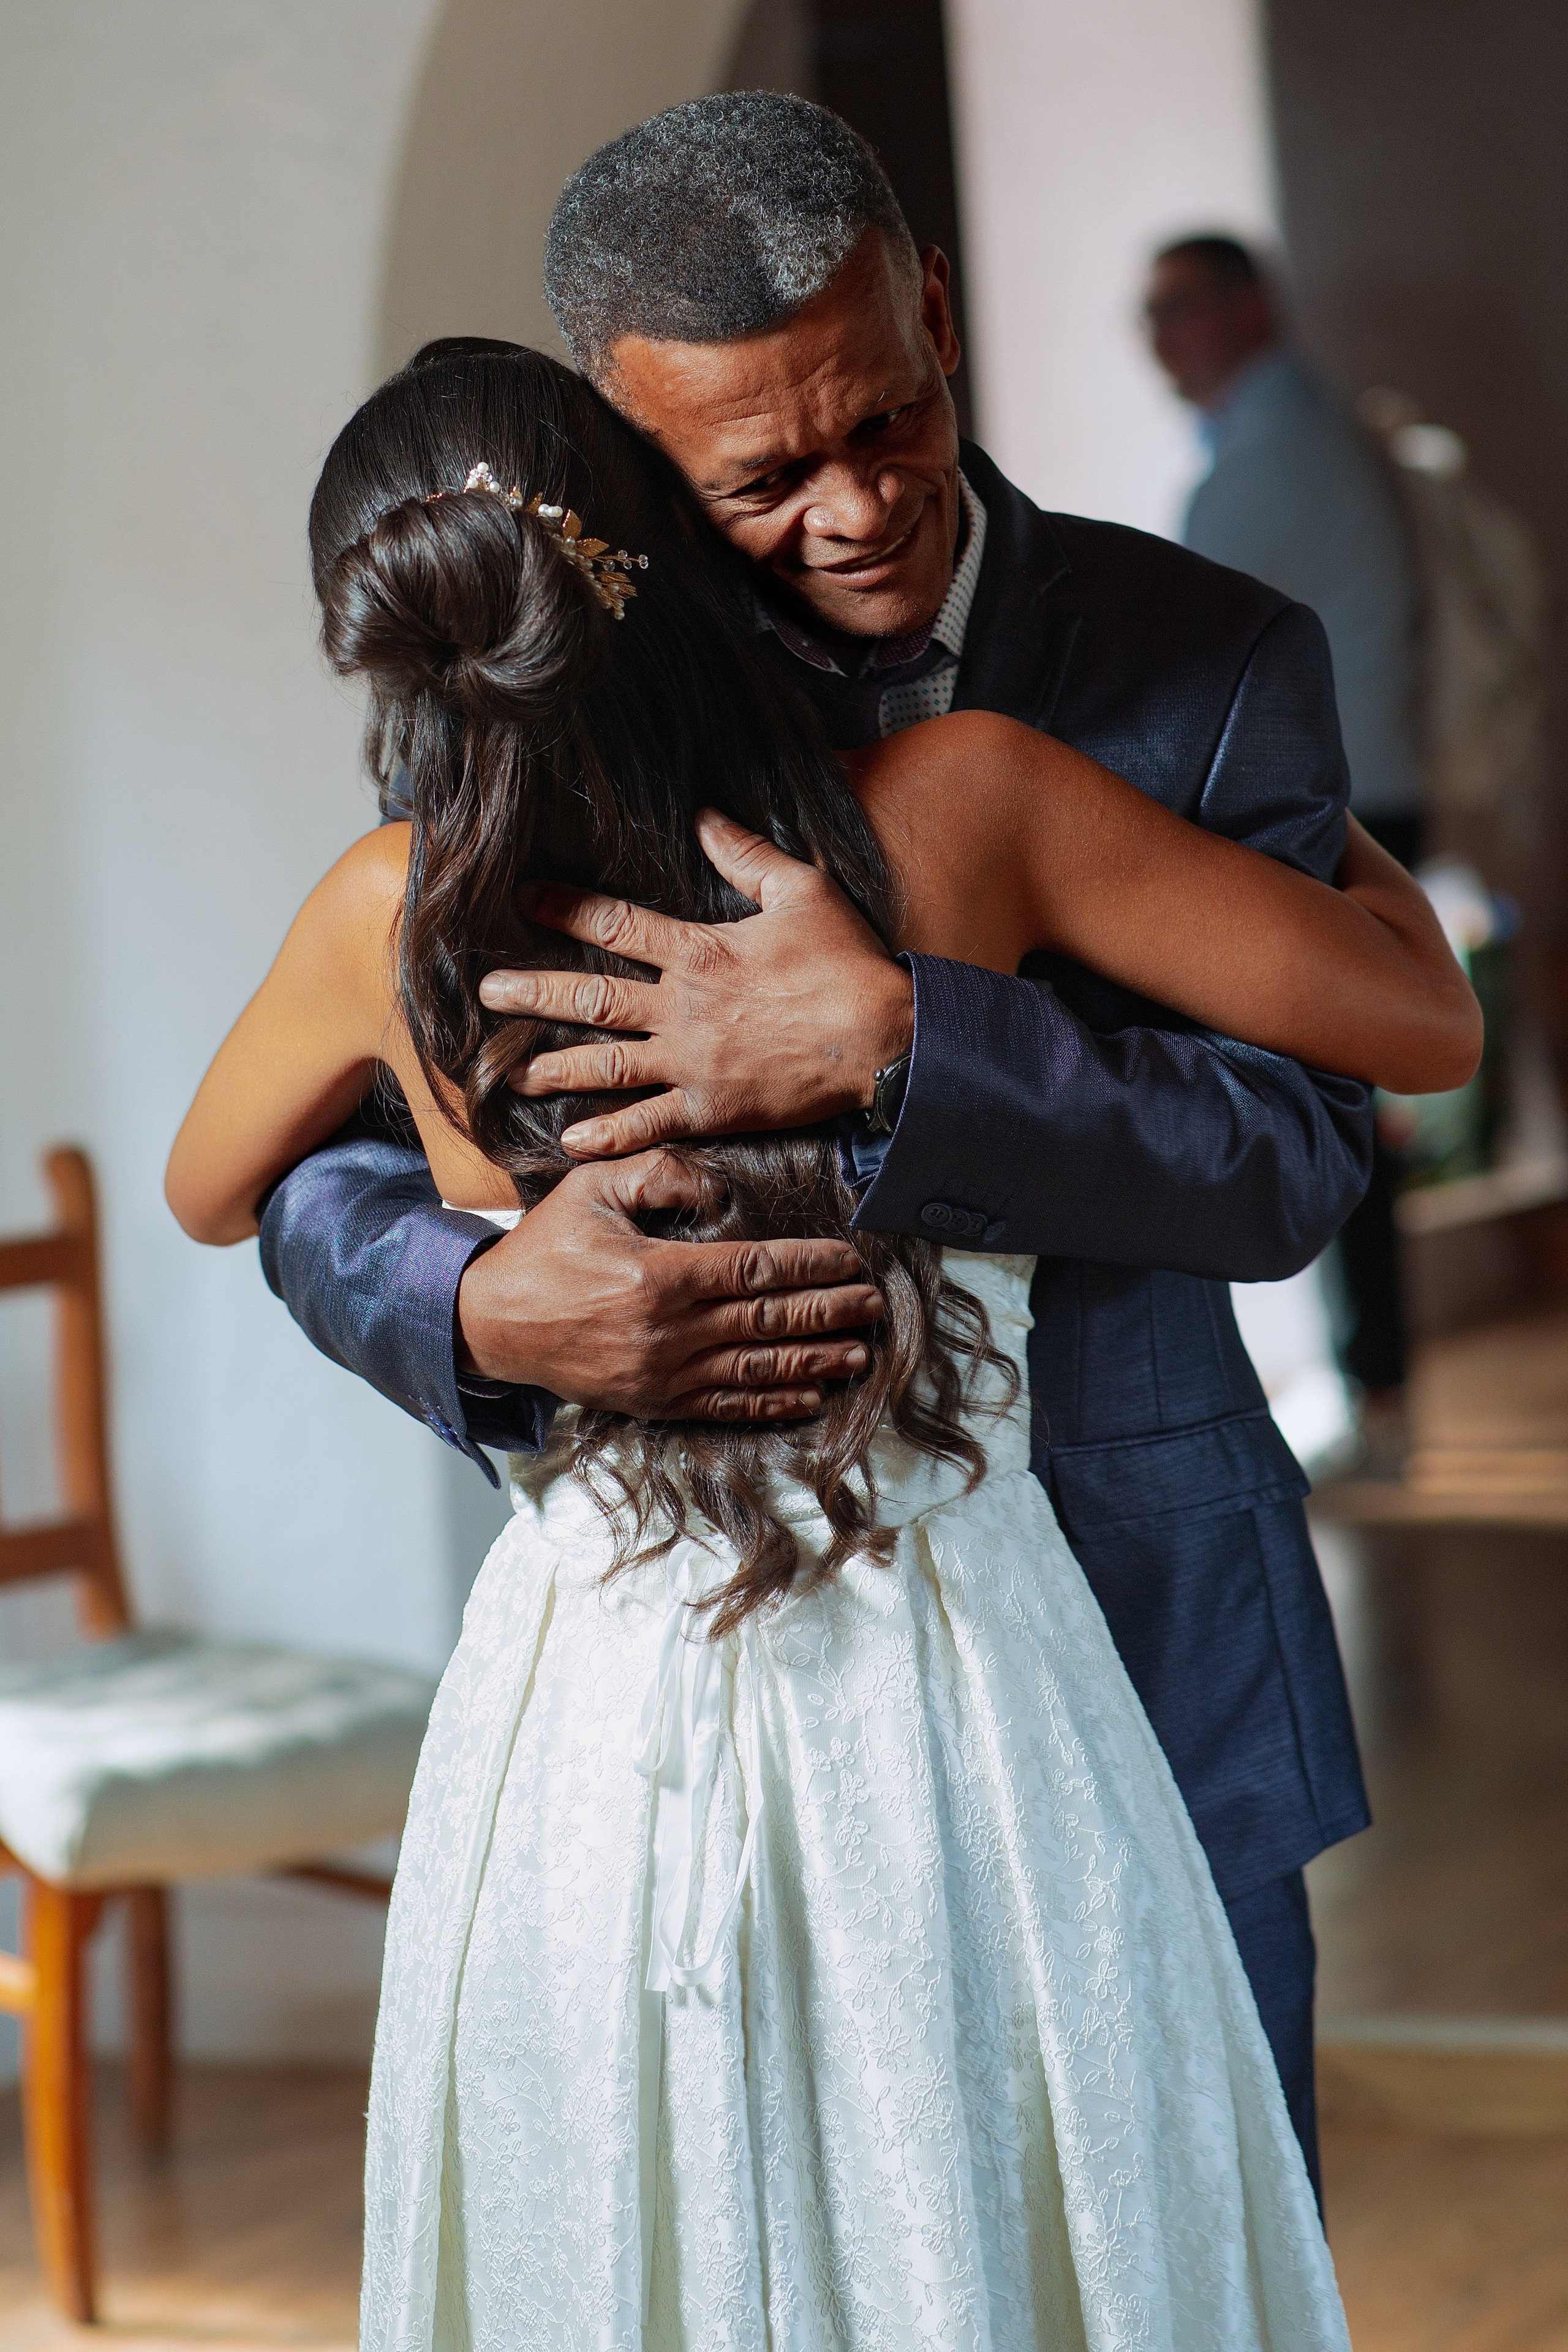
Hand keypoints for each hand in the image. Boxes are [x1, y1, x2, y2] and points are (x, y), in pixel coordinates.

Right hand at [454, 1150, 882, 1419]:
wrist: (491, 1321)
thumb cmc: (545, 1247)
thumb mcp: (592, 1189)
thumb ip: (657, 1173)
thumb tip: (717, 1184)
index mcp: (661, 1275)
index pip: (756, 1269)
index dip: (810, 1266)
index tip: (849, 1260)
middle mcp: (670, 1331)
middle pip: (769, 1321)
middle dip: (829, 1313)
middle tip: (873, 1305)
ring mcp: (663, 1374)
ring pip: (757, 1369)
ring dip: (814, 1362)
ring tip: (858, 1353)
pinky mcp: (653, 1403)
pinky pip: (725, 1406)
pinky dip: (771, 1403)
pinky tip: (808, 1396)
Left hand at [477, 810, 913, 1157]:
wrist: (885, 1040)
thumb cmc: (848, 963)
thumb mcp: (802, 890)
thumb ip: (745, 854)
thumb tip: (702, 815)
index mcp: (700, 950)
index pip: (615, 924)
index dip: (564, 909)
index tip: (522, 899)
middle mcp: (684, 1007)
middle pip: (592, 997)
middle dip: (533, 994)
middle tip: (485, 995)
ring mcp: (694, 1062)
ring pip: (608, 1064)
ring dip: (556, 1068)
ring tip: (514, 1071)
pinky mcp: (713, 1108)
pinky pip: (649, 1122)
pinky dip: (609, 1134)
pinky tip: (572, 1140)